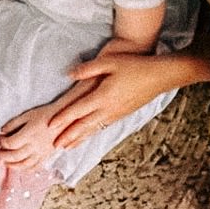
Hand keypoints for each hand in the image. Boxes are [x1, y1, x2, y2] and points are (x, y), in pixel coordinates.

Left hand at [0, 105, 59, 170]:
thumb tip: (2, 131)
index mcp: (29, 134)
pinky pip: (35, 167)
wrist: (65, 119)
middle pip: (14, 156)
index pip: (10, 143)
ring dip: (12, 165)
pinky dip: (25, 169)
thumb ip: (14, 123)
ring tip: (5, 162)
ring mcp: (41, 153)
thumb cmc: (45, 114)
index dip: (2, 142)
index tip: (0, 139)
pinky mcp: (46, 157)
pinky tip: (19, 167)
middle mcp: (34, 146)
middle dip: (3, 156)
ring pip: (24, 165)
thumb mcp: (28, 115)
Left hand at [48, 51, 173, 149]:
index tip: (50, 125)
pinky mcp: (122, 114)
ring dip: (79, 138)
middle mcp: (109, 109)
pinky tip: (87, 135)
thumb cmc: (134, 65)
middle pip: (84, 125)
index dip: (63, 118)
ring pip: (93, 129)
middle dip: (68, 135)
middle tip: (54, 145)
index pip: (78, 110)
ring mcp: (117, 113)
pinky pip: (102, 127)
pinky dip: (91, 133)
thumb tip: (69, 74)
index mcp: (103, 96)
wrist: (159, 76)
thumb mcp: (109, 61)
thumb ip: (88, 68)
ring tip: (67, 147)